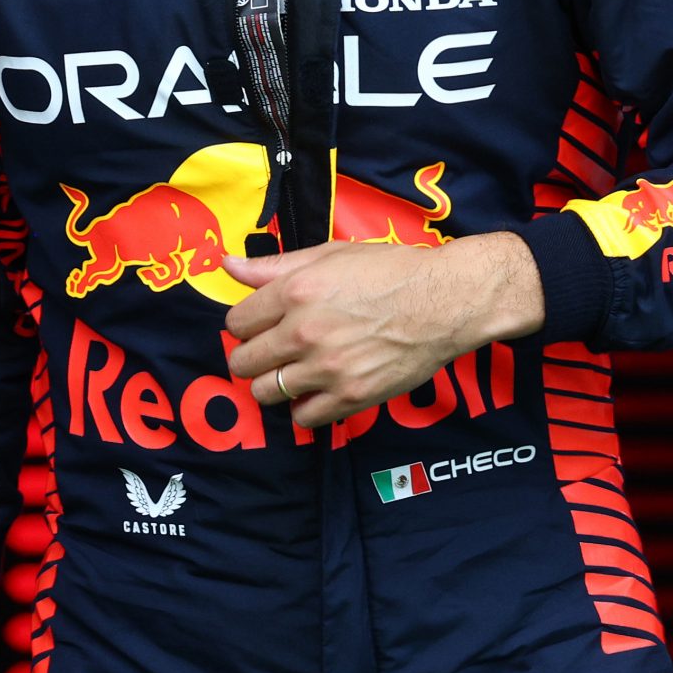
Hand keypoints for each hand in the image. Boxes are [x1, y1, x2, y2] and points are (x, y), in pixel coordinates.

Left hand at [222, 233, 543, 429]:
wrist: (444, 301)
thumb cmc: (389, 271)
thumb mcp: (329, 255)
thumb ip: (274, 266)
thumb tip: (228, 266)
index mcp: (295, 292)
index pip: (236, 323)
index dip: (245, 325)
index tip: (259, 326)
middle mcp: (304, 331)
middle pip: (243, 362)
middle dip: (250, 357)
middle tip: (270, 352)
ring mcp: (327, 368)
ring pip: (266, 392)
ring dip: (272, 385)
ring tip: (290, 373)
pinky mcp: (352, 396)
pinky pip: (304, 417)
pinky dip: (303, 408)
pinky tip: (315, 392)